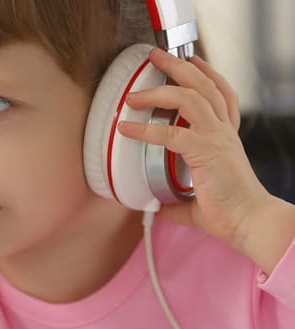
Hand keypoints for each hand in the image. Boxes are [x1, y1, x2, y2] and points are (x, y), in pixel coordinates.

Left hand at [116, 48, 273, 249]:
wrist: (250, 223)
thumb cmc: (231, 213)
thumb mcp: (197, 202)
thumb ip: (177, 201)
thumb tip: (158, 206)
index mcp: (225, 138)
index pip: (221, 95)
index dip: (206, 74)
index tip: (190, 61)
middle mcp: (223, 133)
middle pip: (204, 86)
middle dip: (179, 67)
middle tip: (156, 56)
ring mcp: (217, 139)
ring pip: (190, 97)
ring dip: (159, 90)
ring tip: (134, 93)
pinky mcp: (206, 151)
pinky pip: (171, 132)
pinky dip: (145, 128)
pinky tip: (127, 128)